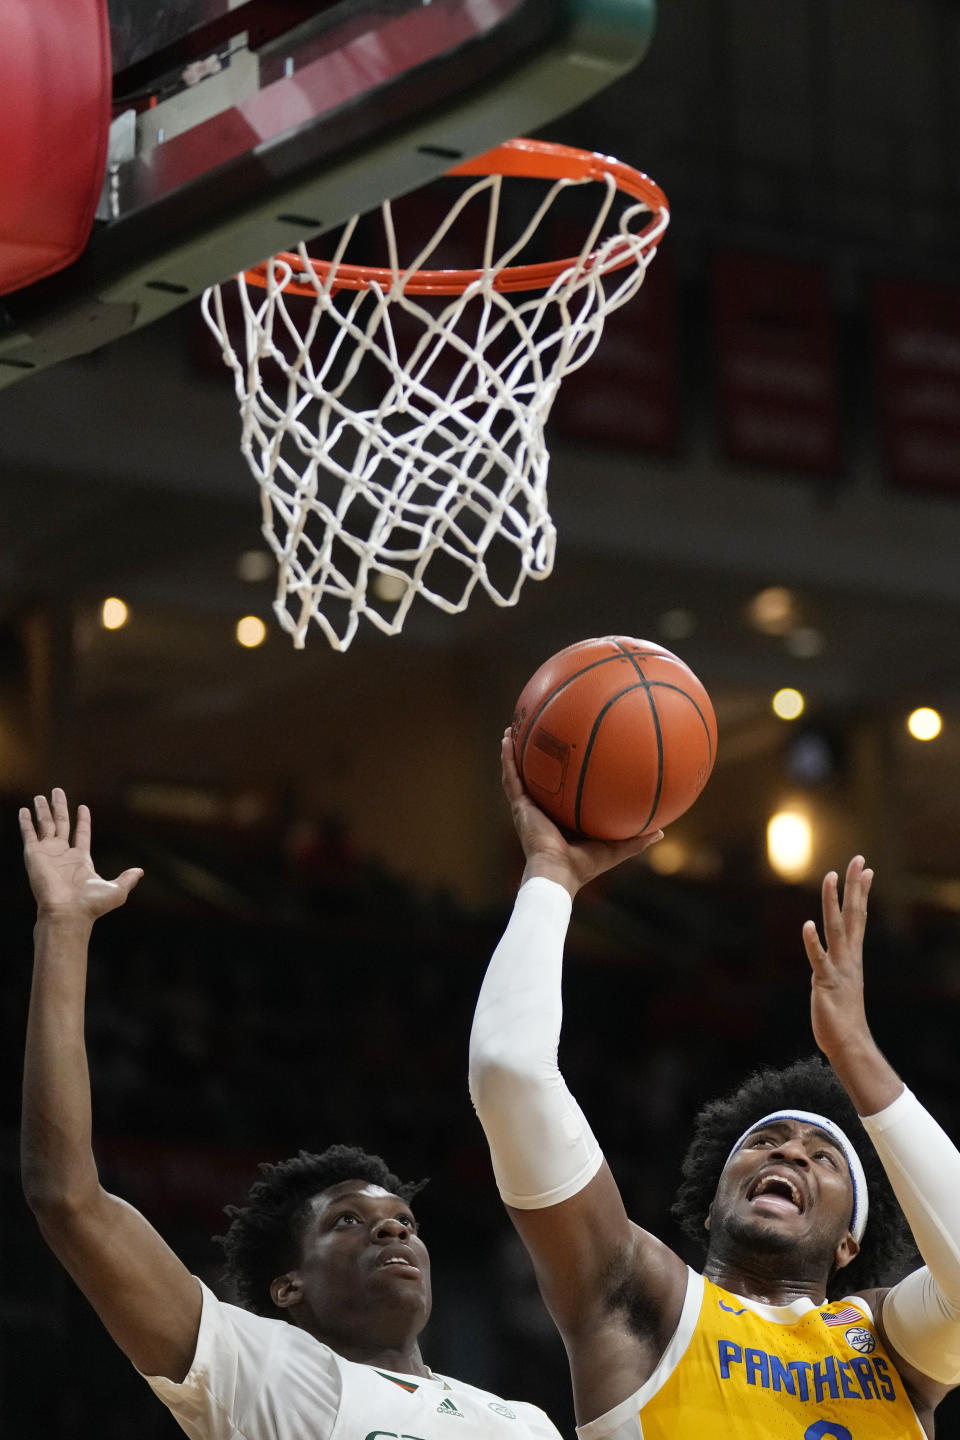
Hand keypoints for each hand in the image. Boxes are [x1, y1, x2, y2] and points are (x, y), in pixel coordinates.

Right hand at [20, 789, 142, 920]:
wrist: (68, 912)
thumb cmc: (91, 905)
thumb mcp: (116, 890)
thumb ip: (127, 879)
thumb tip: (140, 872)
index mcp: (81, 860)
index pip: (82, 834)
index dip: (83, 820)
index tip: (83, 806)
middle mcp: (63, 854)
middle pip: (61, 824)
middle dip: (59, 808)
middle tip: (57, 791)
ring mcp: (48, 853)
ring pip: (46, 825)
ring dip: (43, 810)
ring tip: (41, 795)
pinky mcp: (34, 855)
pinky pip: (29, 834)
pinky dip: (26, 822)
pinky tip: (24, 810)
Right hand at [500, 731, 661, 896]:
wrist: (558, 873)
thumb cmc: (584, 865)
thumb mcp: (615, 848)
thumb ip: (636, 840)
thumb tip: (661, 832)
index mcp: (559, 818)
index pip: (558, 793)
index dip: (559, 777)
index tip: (565, 757)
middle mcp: (541, 810)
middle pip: (535, 779)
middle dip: (533, 759)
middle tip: (535, 735)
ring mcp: (527, 808)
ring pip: (518, 774)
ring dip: (513, 754)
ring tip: (511, 731)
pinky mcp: (520, 807)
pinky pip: (511, 778)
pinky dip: (507, 760)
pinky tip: (506, 741)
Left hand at [803, 855, 873, 1059]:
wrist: (848, 1042)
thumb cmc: (842, 1012)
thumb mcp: (842, 978)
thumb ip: (839, 961)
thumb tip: (835, 947)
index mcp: (852, 954)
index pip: (858, 916)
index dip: (861, 892)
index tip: (866, 868)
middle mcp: (848, 957)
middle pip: (852, 915)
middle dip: (854, 887)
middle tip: (858, 859)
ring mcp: (838, 968)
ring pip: (835, 929)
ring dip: (832, 903)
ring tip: (831, 878)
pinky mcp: (825, 983)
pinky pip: (819, 959)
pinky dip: (813, 942)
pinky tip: (807, 924)